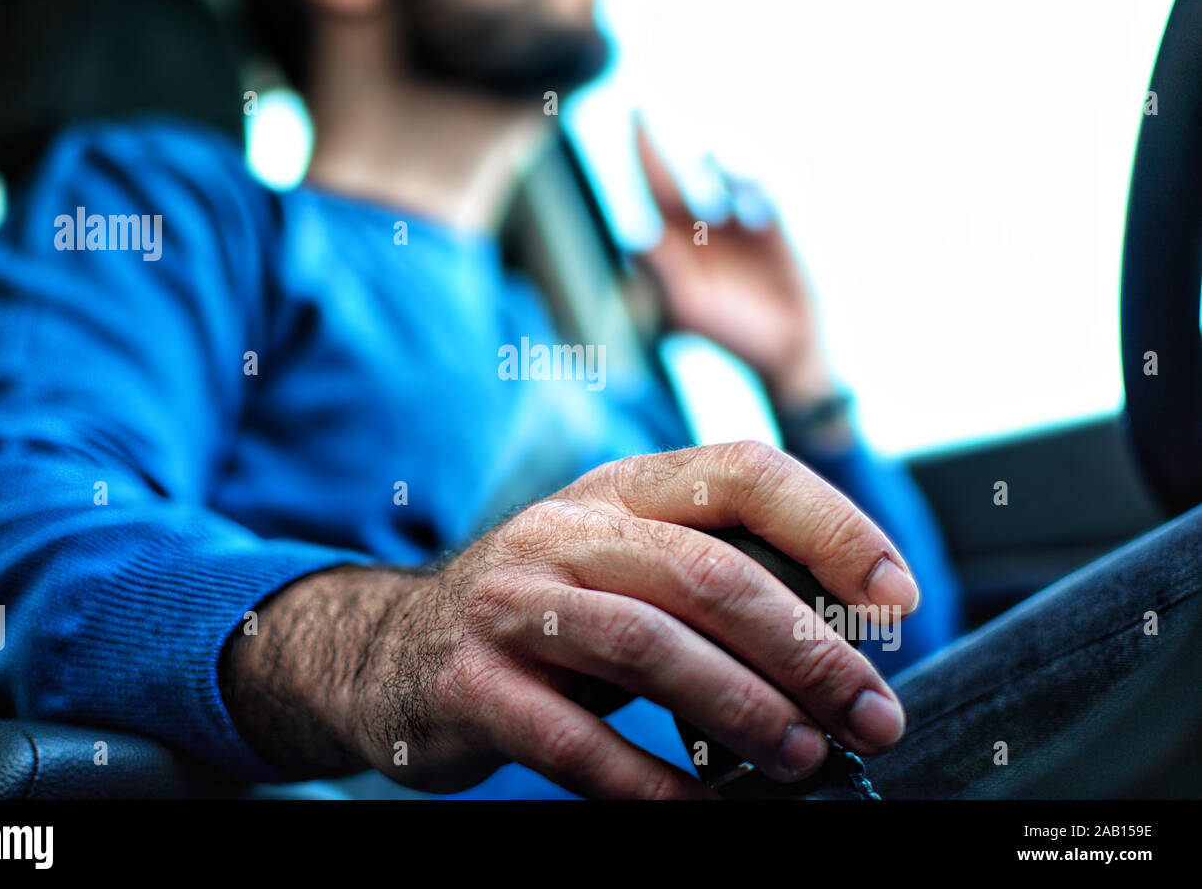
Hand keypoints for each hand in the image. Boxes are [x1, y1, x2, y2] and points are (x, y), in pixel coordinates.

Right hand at [222, 441, 918, 797]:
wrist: (390, 650)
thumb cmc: (542, 612)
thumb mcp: (621, 567)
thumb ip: (710, 580)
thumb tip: (845, 643)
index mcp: (617, 492)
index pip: (741, 474)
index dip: (832, 526)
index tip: (896, 599)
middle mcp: (564, 532)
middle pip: (710, 574)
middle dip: (808, 651)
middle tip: (871, 714)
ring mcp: (511, 605)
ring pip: (650, 647)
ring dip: (743, 711)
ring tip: (807, 759)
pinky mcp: (471, 684)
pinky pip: (574, 740)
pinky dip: (651, 784)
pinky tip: (704, 812)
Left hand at [635, 124, 834, 406]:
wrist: (784, 353)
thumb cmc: (729, 336)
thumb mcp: (688, 308)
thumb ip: (662, 272)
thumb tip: (634, 239)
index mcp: (674, 247)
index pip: (651, 190)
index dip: (642, 154)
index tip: (633, 116)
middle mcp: (699, 232)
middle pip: (674, 178)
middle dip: (657, 146)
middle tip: (638, 110)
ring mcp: (735, 229)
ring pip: (720, 176)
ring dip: (716, 164)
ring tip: (712, 165)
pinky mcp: (771, 231)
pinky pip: (759, 191)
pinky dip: (752, 185)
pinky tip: (750, 200)